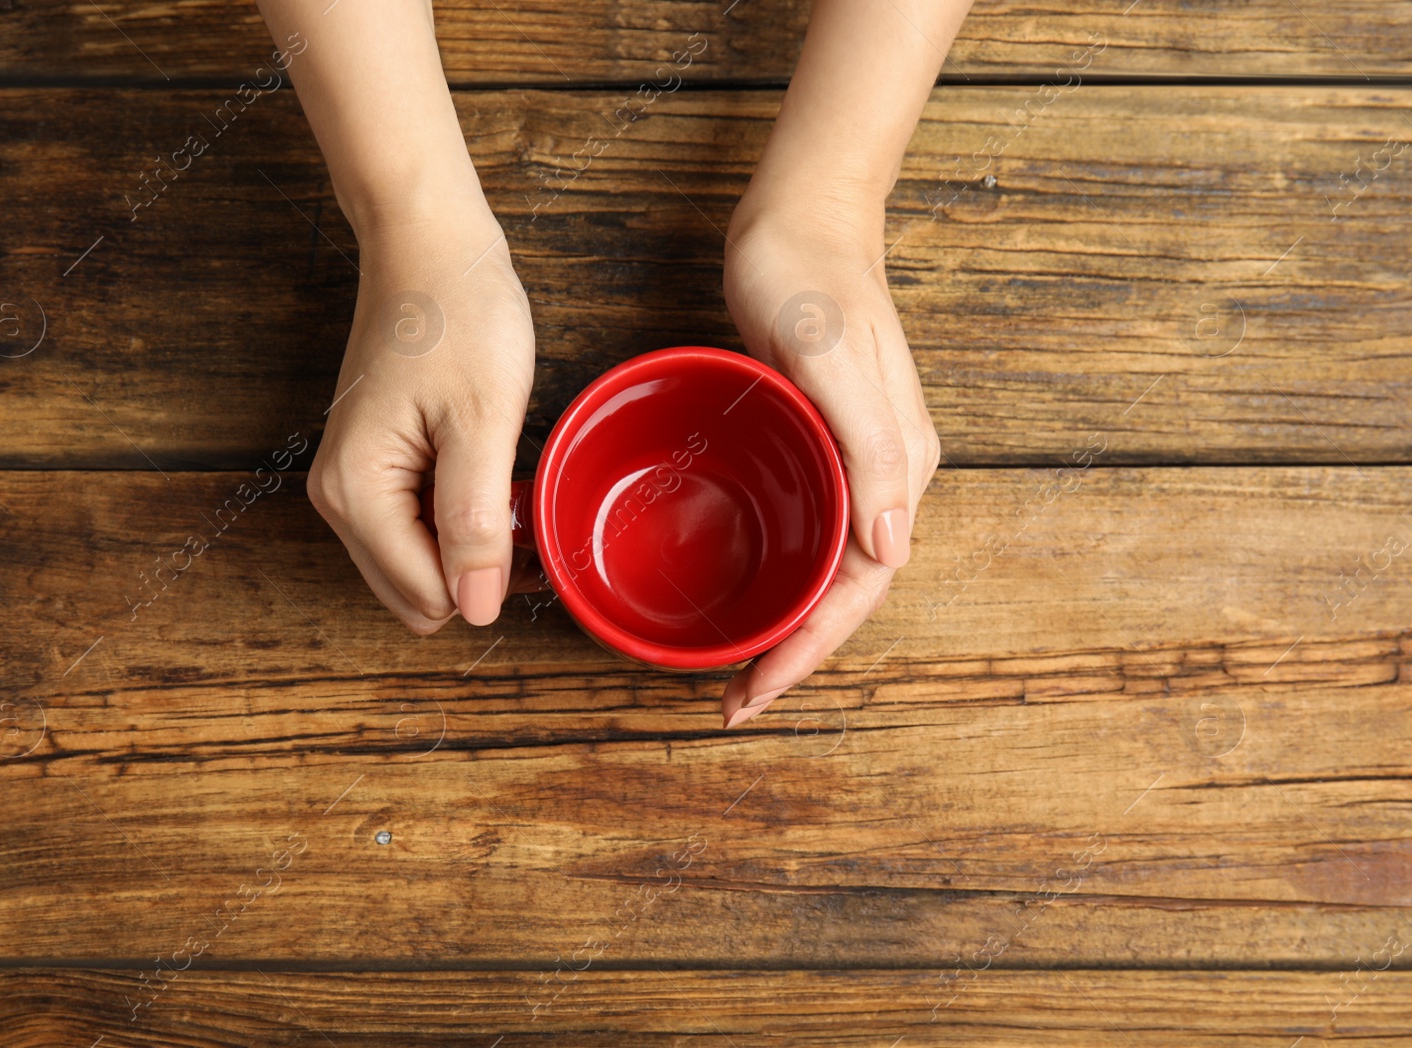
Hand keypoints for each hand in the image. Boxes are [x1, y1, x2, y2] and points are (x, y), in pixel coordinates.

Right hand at [307, 212, 535, 632]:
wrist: (430, 246)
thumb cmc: (458, 314)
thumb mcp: (482, 419)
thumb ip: (475, 521)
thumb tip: (475, 607)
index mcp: (357, 492)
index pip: (427, 597)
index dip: (490, 578)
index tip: (530, 523)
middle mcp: (338, 500)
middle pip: (415, 595)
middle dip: (475, 570)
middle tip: (521, 505)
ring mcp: (350, 485)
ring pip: (418, 568)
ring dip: (468, 546)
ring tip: (505, 483)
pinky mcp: (371, 470)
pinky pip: (416, 531)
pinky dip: (457, 521)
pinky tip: (486, 475)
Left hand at [718, 195, 939, 726]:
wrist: (802, 214)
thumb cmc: (808, 273)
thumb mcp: (829, 352)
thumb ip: (869, 445)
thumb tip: (888, 551)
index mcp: (899, 465)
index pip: (860, 587)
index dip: (810, 650)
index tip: (755, 691)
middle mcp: (887, 475)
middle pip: (845, 592)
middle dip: (796, 655)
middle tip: (734, 701)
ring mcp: (856, 461)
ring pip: (826, 569)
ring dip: (788, 624)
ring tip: (736, 668)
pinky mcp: (823, 444)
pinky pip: (807, 529)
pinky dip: (779, 573)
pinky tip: (744, 588)